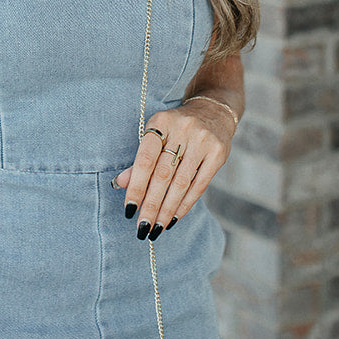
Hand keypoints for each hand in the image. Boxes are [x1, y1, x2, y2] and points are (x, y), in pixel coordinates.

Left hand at [114, 97, 235, 237]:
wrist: (213, 111)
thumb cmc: (177, 129)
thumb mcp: (157, 135)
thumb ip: (140, 160)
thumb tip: (120, 183)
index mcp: (161, 122)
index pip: (145, 160)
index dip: (136, 186)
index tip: (129, 210)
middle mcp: (182, 129)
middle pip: (163, 175)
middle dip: (151, 205)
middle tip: (142, 228)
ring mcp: (202, 141)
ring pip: (180, 183)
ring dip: (167, 210)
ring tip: (156, 228)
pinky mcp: (218, 153)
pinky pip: (199, 185)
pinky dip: (185, 205)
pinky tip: (174, 218)